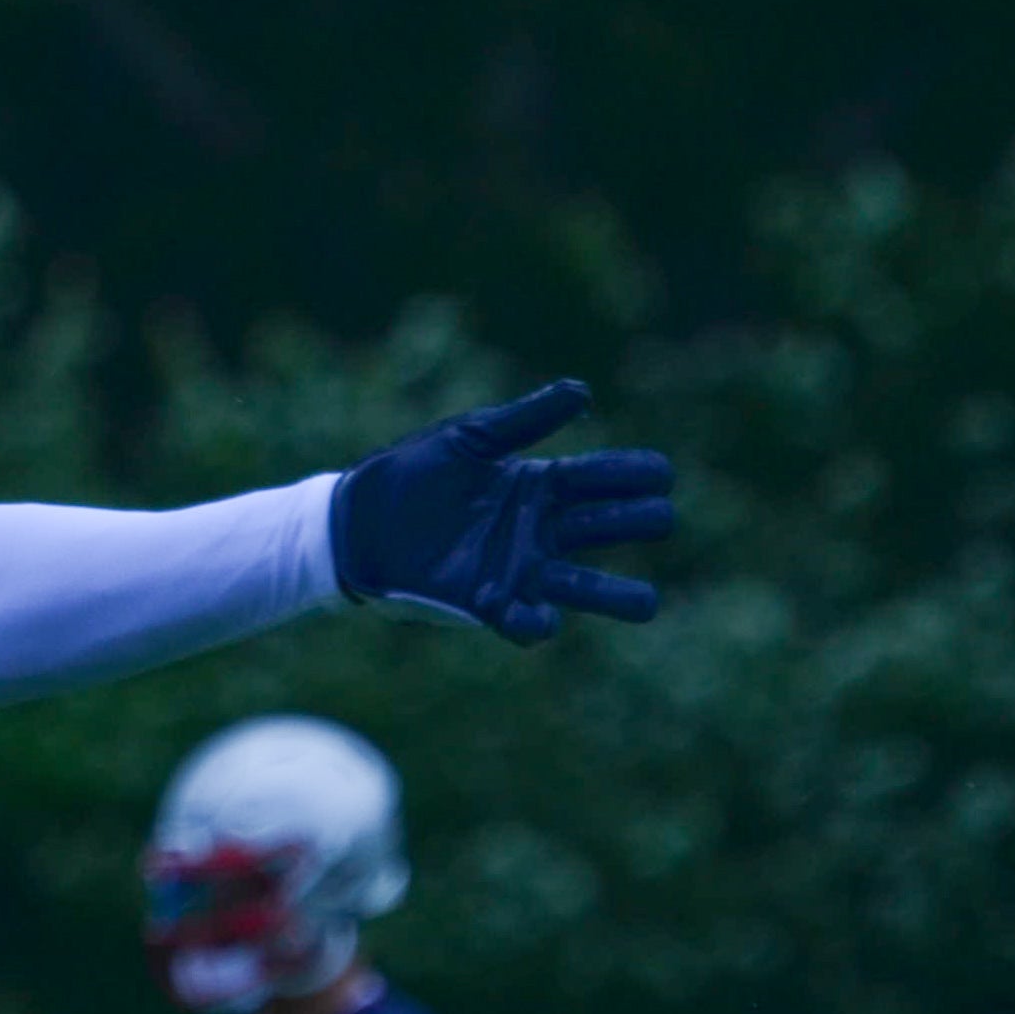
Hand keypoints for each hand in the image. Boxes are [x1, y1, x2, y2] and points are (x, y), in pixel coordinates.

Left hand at [330, 378, 674, 642]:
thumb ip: (524, 420)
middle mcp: (542, 529)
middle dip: (639, 522)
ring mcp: (519, 567)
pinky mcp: (486, 601)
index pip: (606, 479)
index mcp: (543, 484)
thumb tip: (582, 390)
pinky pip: (523, 620)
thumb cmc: (413, 472)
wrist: (356, 518)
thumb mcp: (468, 438)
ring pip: (582, 586)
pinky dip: (535, 623)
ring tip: (649, 605)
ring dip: (615, 596)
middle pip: (610, 527)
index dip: (636, 475)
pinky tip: (543, 618)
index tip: (658, 474)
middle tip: (657, 517)